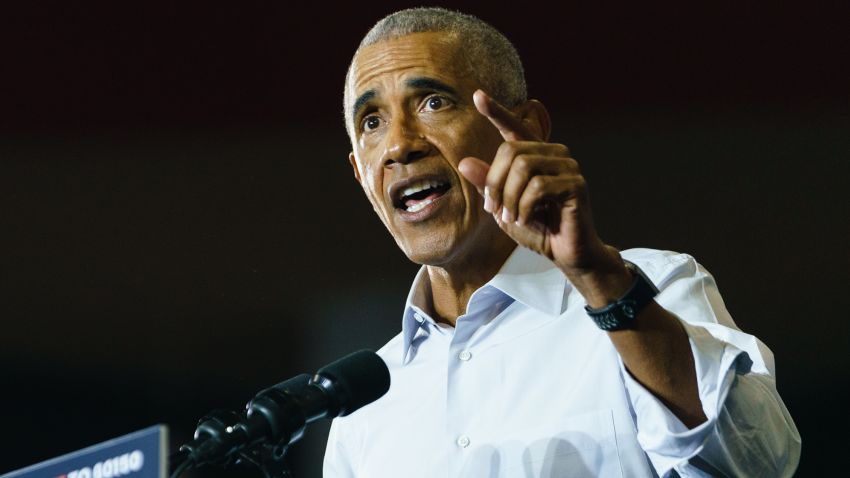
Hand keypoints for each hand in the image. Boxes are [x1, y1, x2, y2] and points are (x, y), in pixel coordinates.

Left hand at [458, 90, 620, 280]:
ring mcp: (568, 166)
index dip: (496, 112)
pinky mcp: (576, 183)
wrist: (566, 254)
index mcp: (535, 156)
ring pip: (523, 167)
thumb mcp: (503, 208)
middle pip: (510, 151)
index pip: (513, 128)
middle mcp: (553, 154)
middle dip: (495, 183)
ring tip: (511, 217)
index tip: (477, 96)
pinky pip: (538, 186)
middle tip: (494, 210)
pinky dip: (524, 206)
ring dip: (509, 198)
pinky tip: (525, 219)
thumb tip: (464, 162)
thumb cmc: (536, 229)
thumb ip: (487, 185)